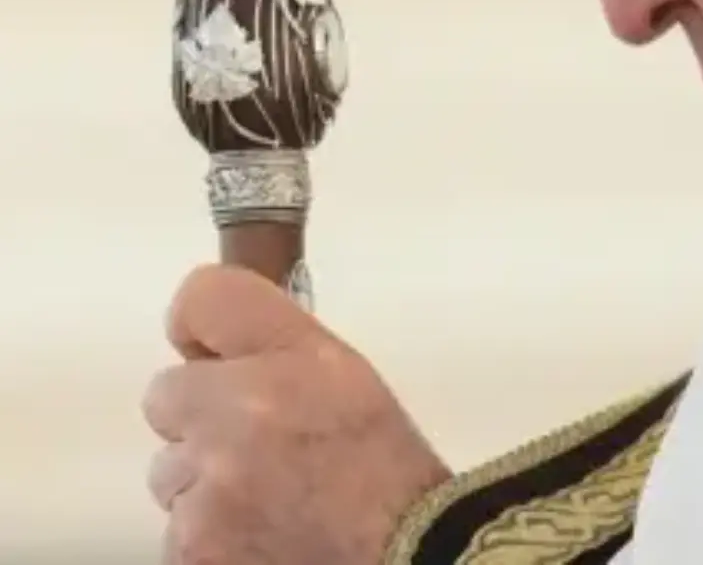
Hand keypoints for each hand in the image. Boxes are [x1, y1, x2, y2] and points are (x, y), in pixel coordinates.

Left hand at [142, 264, 450, 564]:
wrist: (399, 551)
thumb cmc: (376, 459)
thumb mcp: (340, 368)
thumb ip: (269, 336)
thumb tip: (201, 334)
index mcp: (284, 359)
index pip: (198, 300)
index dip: (196, 325)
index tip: (209, 352)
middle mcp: (236, 419)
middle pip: (164, 395)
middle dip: (199, 415)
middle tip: (254, 438)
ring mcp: (206, 494)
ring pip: (168, 469)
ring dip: (202, 479)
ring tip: (265, 492)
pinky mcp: (191, 551)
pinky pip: (174, 526)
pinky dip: (205, 532)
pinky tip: (255, 530)